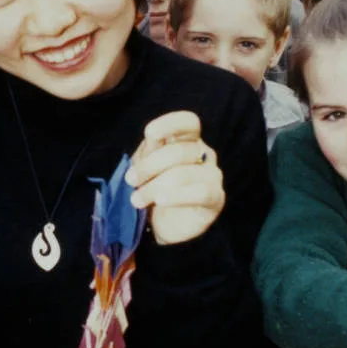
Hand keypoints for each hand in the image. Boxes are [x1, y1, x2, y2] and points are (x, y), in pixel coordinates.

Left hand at [127, 112, 225, 245]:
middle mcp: (203, 154)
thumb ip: (150, 151)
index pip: (189, 122)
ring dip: (154, 186)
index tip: (149, 133)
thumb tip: (152, 139)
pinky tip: (160, 201)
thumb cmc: (156, 188)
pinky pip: (200, 193)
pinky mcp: (216, 198)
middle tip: (130, 180)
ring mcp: (212, 175)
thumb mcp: (147, 167)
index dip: (170, 123)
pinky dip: (177, 196)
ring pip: (184, 173)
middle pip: (179, 151)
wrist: (166, 224)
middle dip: (149, 165)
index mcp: (188, 141)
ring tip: (136, 199)